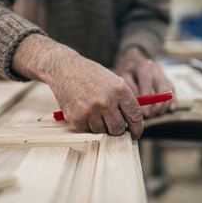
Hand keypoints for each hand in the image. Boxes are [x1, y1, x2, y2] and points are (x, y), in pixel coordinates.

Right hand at [12, 34, 143, 139]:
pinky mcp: (76, 116)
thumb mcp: (113, 81)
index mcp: (119, 89)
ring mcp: (90, 109)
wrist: (64, 68)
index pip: (135, 116)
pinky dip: (87, 124)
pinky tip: (84, 111)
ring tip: (94, 111)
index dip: (137, 129)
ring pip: (102, 131)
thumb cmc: (91, 75)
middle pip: (118, 129)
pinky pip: (87, 130)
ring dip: (100, 125)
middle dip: (116, 129)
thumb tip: (133, 122)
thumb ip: (124, 100)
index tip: (135, 134)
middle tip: (111, 123)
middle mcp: (106, 100)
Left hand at [115, 47, 175, 116]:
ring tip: (158, 113)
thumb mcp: (123, 76)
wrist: (133, 56)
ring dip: (165, 104)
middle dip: (158, 105)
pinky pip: (172, 88)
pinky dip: (173, 99)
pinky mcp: (166, 76)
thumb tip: (139, 103)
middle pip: (162, 90)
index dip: (147, 102)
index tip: (145, 113)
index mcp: (144, 68)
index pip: (148, 88)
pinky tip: (171, 109)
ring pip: (169, 90)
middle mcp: (156, 69)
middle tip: (151, 115)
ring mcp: (162, 73)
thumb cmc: (127, 68)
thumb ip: (131, 88)